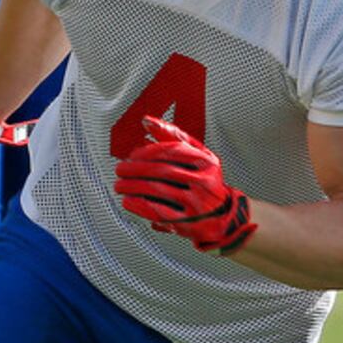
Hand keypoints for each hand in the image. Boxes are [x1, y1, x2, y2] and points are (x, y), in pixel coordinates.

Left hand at [113, 114, 254, 253]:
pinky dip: (139, 205)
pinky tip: (128, 201)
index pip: (172, 151)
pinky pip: (158, 211)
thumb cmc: (204, 181)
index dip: (147, 151)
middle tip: (120, 170)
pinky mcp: (187, 222)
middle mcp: (204, 181)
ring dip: (133, 187)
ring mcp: (196, 203)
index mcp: (207, 162)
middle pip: (162, 171)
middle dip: (135, 169)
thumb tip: (146, 121)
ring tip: (120, 185)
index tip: (131, 155)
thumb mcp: (197, 156)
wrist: (223, 217)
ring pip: (158, 190)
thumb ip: (173, 138)